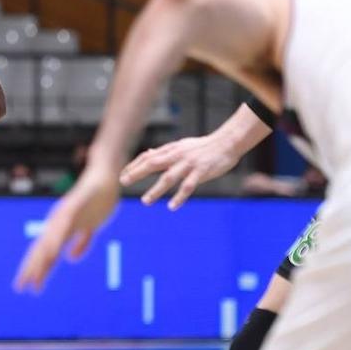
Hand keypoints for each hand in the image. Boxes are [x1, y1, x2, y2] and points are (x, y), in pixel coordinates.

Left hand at [15, 165, 119, 292]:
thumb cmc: (98, 201)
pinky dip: (59, 236)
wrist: (107, 178)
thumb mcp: (90, 226)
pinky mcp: (77, 205)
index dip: (36, 270)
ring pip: (51, 238)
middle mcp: (58, 223)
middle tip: (21, 286)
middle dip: (32, 269)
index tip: (28, 287)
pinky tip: (55, 248)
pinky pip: (66, 223)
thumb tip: (71, 258)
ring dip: (43, 257)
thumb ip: (81, 242)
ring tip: (35, 273)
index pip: (44, 253)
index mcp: (60, 228)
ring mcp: (66, 214)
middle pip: (43, 249)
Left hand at [120, 135, 241, 209]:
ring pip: (169, 177)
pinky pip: (188, 186)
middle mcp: (177, 156)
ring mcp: (189, 164)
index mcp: (171, 150)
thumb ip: (165, 152)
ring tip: (145, 201)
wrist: (227, 142)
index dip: (134, 165)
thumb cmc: (203, 146)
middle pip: (153, 164)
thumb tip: (148, 154)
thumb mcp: (181, 146)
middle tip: (124, 182)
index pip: (148, 156)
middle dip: (137, 173)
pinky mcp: (201, 172)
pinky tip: (171, 206)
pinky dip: (179, 197)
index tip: (123, 175)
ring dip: (156, 190)